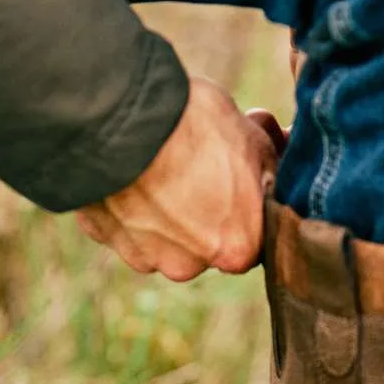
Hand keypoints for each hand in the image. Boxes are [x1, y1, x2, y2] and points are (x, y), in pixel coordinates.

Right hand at [76, 77, 284, 280]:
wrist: (119, 116)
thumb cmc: (194, 126)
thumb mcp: (251, 136)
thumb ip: (266, 164)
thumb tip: (278, 153)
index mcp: (237, 251)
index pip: (249, 240)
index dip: (242, 207)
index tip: (233, 180)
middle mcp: (190, 266)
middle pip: (203, 244)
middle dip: (201, 212)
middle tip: (193, 167)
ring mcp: (144, 256)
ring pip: (161, 236)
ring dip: (162, 210)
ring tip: (157, 165)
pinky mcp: (105, 238)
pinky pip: (123, 222)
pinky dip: (126, 201)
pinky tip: (128, 168)